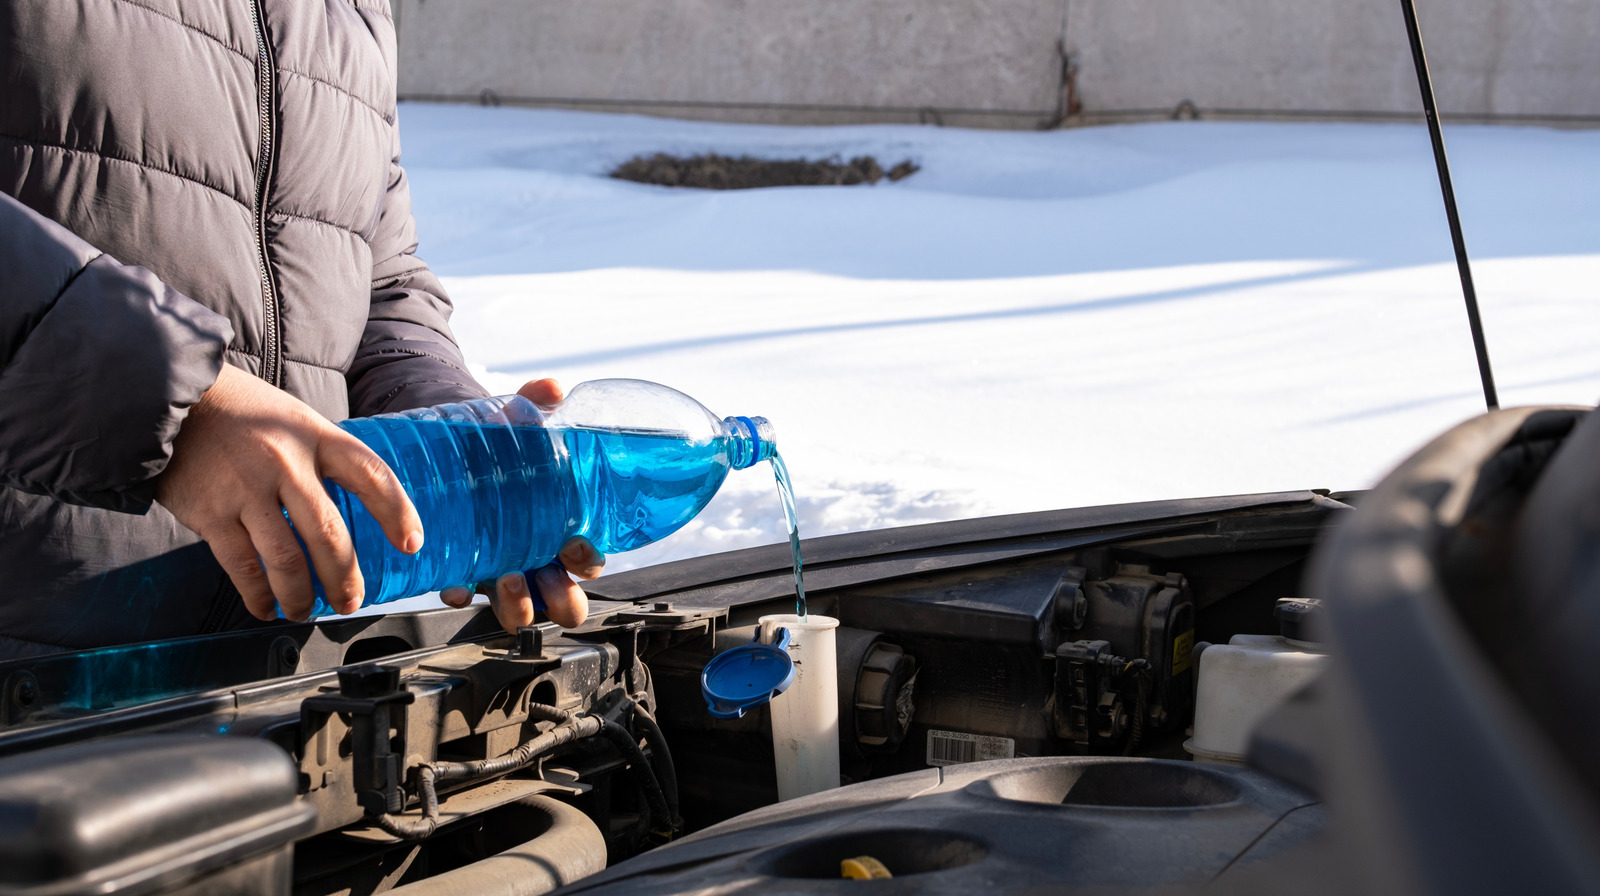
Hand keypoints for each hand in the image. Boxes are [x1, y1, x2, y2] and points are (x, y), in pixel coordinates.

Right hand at [156, 363, 422, 620]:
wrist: (170, 397)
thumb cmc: (242, 412)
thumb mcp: (295, 419)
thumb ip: (323, 458)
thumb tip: (358, 504)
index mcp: (315, 436)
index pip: (371, 476)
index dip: (397, 513)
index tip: (411, 544)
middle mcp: (285, 462)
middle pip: (328, 533)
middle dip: (345, 577)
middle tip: (352, 600)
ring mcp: (246, 489)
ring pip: (286, 559)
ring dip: (301, 595)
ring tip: (306, 610)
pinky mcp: (210, 512)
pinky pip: (242, 566)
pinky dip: (258, 595)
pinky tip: (267, 607)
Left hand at [439, 378, 602, 629]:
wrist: (449, 449)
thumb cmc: (499, 446)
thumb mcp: (520, 424)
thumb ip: (536, 402)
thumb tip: (552, 387)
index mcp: (562, 531)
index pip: (589, 562)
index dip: (589, 562)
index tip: (579, 548)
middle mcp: (536, 558)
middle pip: (563, 600)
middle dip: (560, 598)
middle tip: (547, 577)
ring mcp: (500, 569)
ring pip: (520, 610)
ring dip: (518, 604)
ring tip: (507, 578)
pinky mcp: (461, 570)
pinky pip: (464, 595)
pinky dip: (462, 592)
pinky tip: (458, 582)